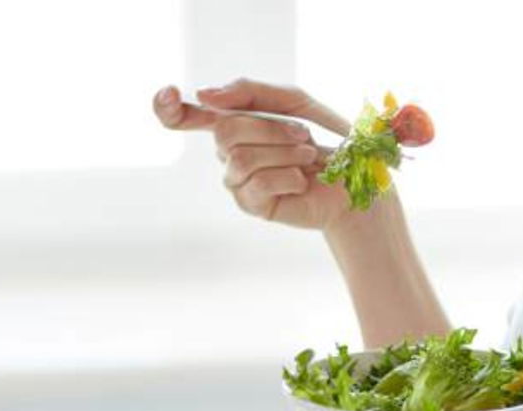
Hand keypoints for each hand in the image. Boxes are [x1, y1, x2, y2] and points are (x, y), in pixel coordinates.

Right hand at [151, 78, 358, 230]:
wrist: (354, 181)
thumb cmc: (326, 140)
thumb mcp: (294, 102)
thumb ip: (250, 92)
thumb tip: (204, 94)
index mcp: (235, 123)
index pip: (187, 116)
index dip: (168, 108)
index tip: (168, 95)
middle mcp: (228, 152)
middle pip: (224, 131)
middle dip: (271, 129)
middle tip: (304, 137)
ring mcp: (237, 180)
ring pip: (240, 158)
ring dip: (284, 153)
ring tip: (308, 159)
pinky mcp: (251, 205)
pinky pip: (256, 184)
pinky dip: (288, 177)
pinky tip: (301, 182)